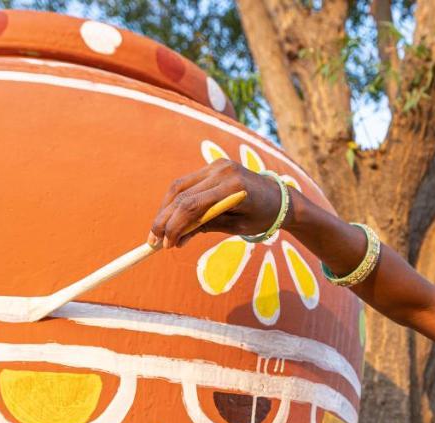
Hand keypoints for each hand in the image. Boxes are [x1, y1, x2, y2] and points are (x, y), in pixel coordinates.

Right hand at [148, 159, 290, 249]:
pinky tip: (169, 217)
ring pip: (179, 186)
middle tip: (153, 241)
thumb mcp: (237, 228)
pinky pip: (187, 183)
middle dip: (164, 219)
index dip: (174, 226)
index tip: (166, 245)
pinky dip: (175, 200)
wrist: (281, 197)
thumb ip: (207, 228)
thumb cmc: (263, 217)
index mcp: (233, 188)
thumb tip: (176, 241)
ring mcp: (217, 165)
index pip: (192, 206)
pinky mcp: (213, 165)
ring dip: (165, 209)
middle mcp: (222, 171)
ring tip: (157, 231)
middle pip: (181, 194)